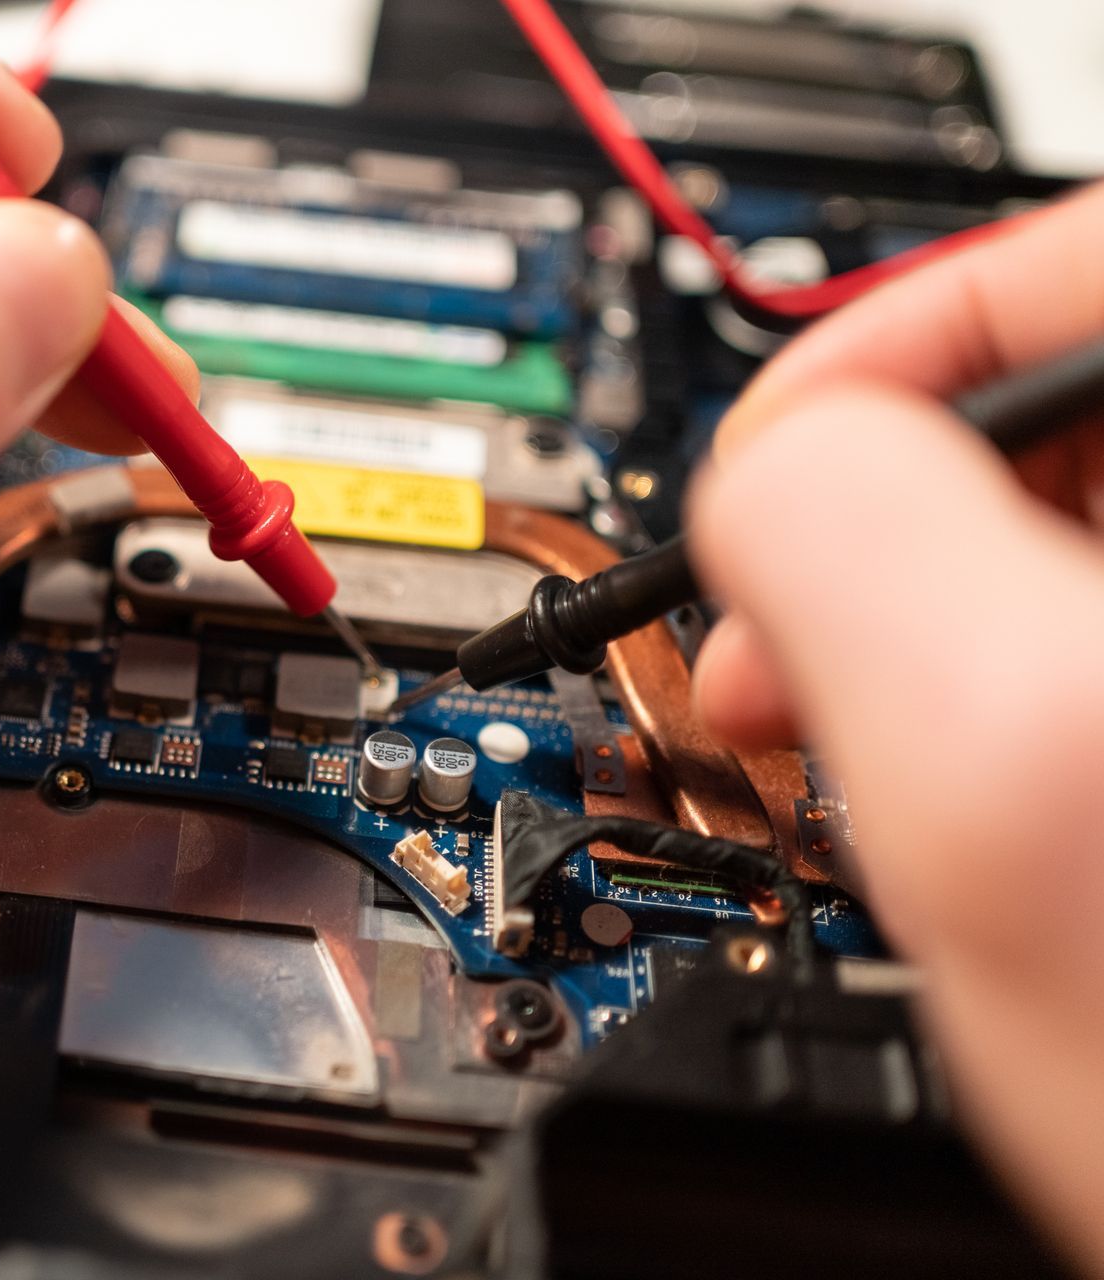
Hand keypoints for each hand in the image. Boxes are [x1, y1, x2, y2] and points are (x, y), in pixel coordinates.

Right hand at [689, 182, 1103, 1273]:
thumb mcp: (1001, 776)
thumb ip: (836, 539)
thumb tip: (758, 486)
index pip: (1069, 256)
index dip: (882, 352)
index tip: (769, 487)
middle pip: (1062, 391)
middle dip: (879, 504)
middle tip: (784, 647)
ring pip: (1063, 520)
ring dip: (920, 603)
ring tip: (853, 732)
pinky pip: (1077, 631)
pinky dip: (990, 682)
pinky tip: (962, 779)